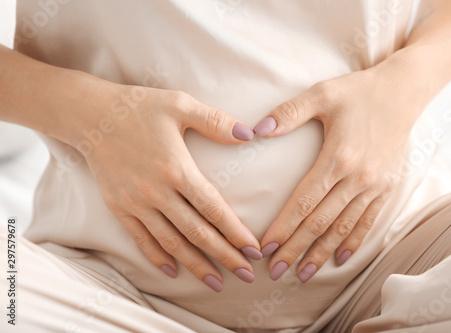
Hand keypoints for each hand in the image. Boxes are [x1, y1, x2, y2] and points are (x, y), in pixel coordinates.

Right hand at [81, 85, 261, 291]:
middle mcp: (157, 192)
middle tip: (246, 275)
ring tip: (216, 282)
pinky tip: (173, 270)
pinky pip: (141, 239)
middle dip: (224, 256)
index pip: (213, 208)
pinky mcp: (119, 208)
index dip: (235, 232)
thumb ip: (216, 122)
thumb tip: (250, 135)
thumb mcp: (180, 105)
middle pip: (197, 232)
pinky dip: (158, 257)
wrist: (90, 116)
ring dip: (196, 265)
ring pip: (172, 242)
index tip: (254, 250)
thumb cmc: (139, 108)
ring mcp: (136, 203)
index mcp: (177, 169)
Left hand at [254, 65, 421, 281]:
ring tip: (303, 275)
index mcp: (337, 158)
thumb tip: (257, 130)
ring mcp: (374, 186)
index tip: (266, 247)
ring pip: (343, 228)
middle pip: (320, 222)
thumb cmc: (358, 92)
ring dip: (321, 253)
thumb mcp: (321, 94)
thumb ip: (288, 113)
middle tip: (274, 272)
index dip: (284, 227)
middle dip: (296, 249)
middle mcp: (357, 178)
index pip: (304, 202)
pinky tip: (340, 259)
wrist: (403, 91)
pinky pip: (367, 222)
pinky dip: (353, 242)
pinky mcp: (386, 188)